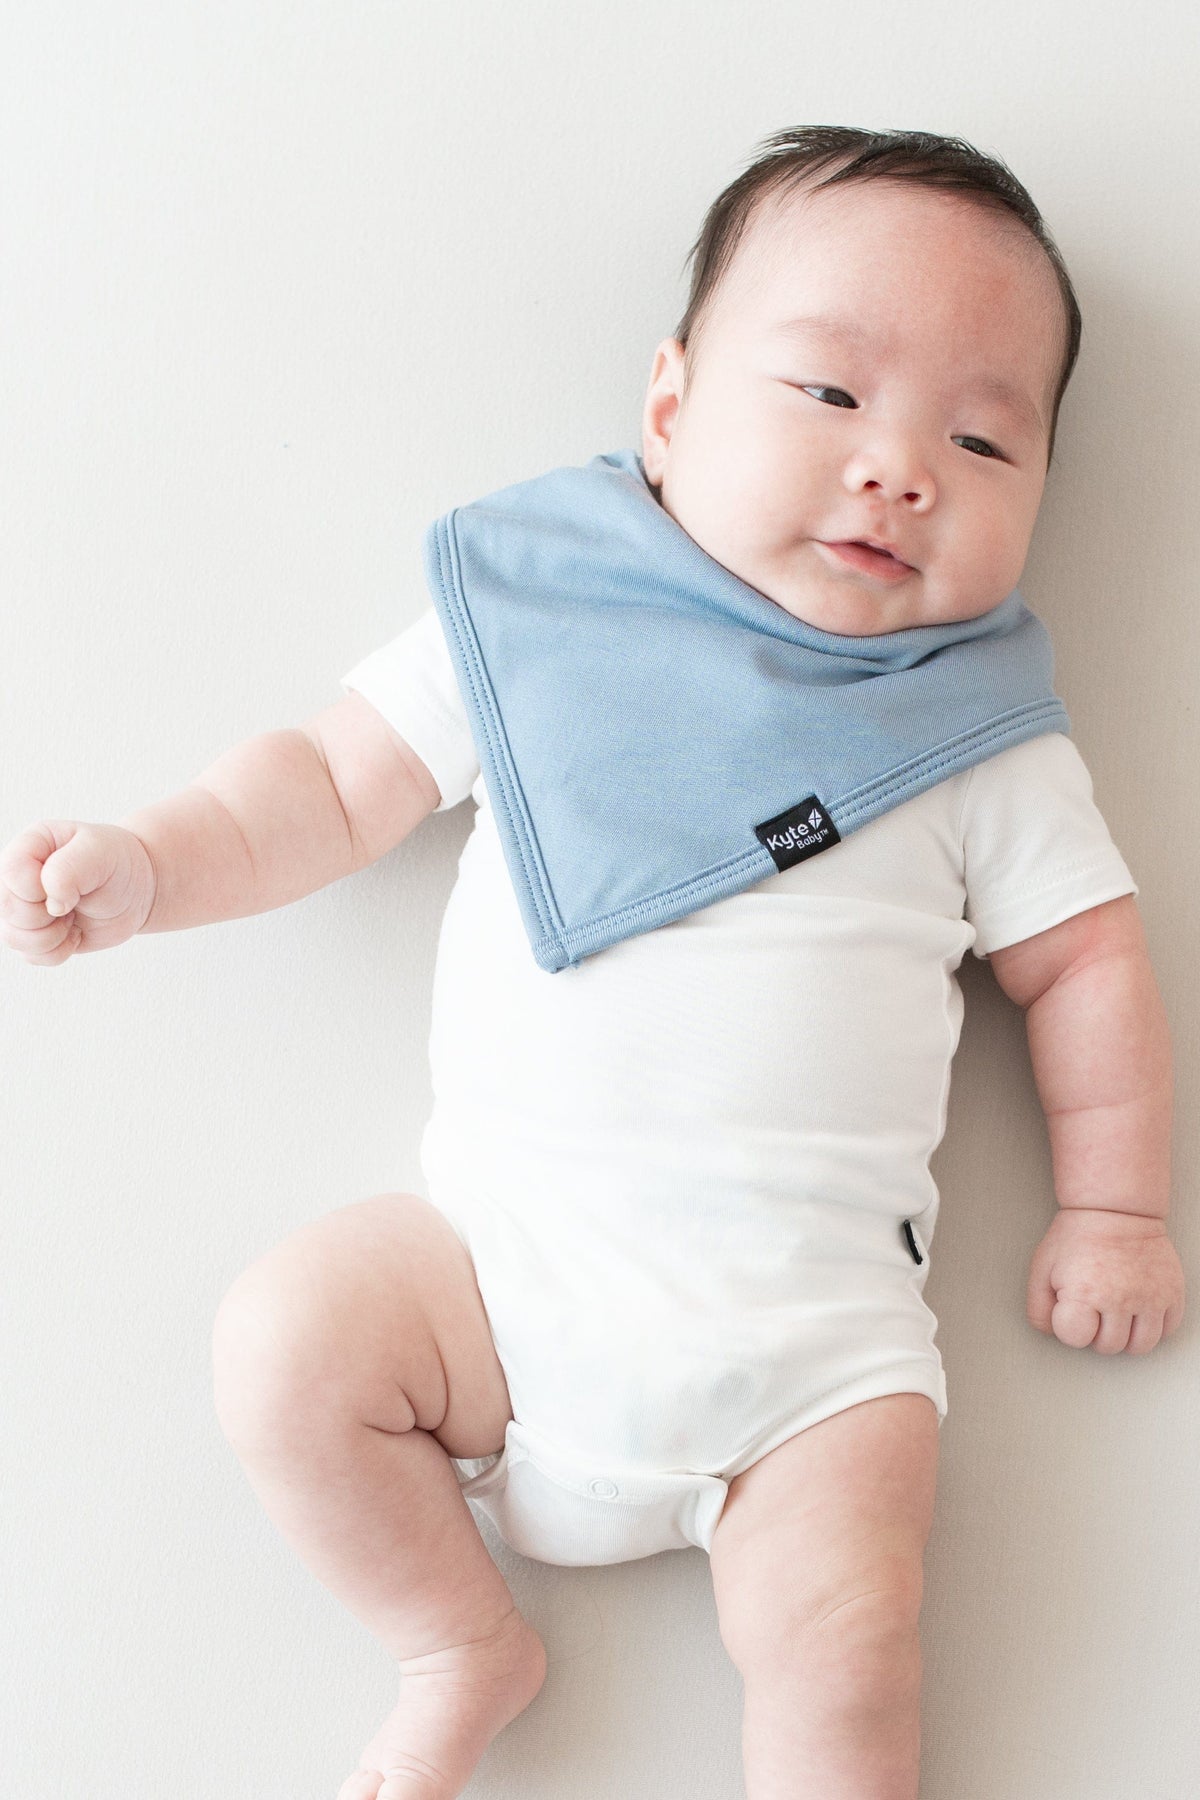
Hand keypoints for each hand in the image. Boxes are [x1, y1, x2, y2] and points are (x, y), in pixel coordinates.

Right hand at [0, 821, 156, 965]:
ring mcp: (25, 908)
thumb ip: (70, 868)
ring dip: (52, 936)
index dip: (39, 889)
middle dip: (47, 915)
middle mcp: (20, 878)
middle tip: (75, 902)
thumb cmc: (118, 863)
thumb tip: (51, 903)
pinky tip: (74, 932)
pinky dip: (58, 951)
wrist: (138, 889)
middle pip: (9, 909)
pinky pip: (31, 956)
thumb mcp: (101, 852)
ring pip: (13, 937)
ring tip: (73, 916)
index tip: (73, 886)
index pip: (13, 873)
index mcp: (31, 847)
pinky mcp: (36, 935)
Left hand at [1027, 1207, 1185, 1354]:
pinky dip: (1153, 1326)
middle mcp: (1120, 1298)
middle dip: (1096, 1332)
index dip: (1069, 1325)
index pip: (1075, 1339)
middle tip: (1094, 1308)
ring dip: (1126, 1336)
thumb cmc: (1078, 1236)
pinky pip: (1167, 1330)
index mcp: (1085, 1292)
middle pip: (1108, 1346)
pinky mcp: (1172, 1293)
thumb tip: (1052, 1332)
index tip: (1071, 1309)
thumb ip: (1039, 1308)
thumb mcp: (1043, 1268)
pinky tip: (1138, 1308)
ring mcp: (1150, 1297)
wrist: (1116, 1209)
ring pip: (1140, 1346)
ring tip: (1116, 1312)